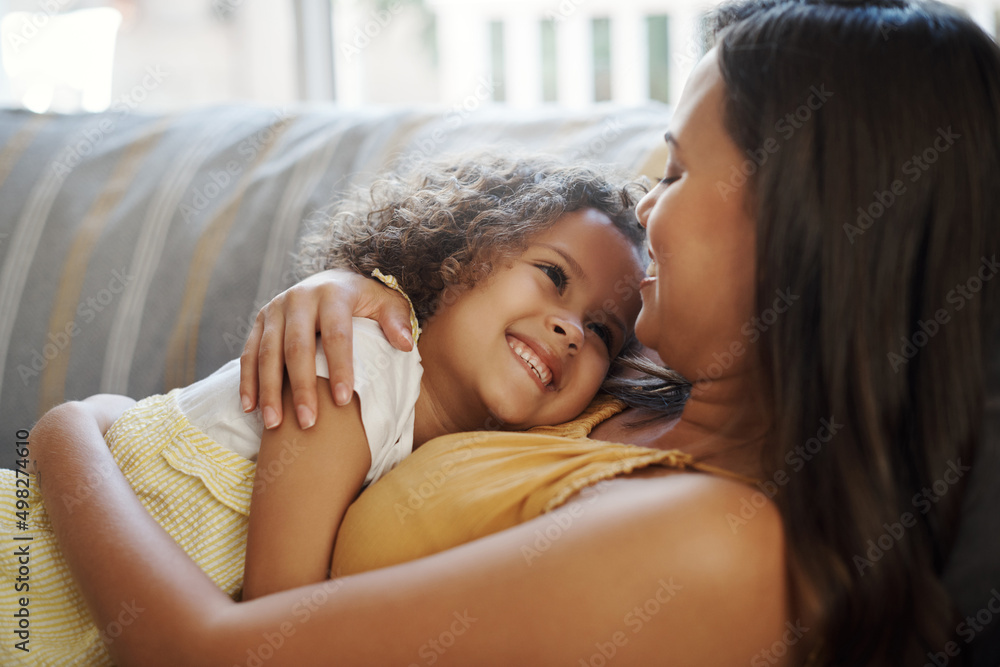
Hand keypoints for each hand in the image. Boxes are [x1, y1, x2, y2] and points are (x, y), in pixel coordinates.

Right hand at [239, 269, 413, 429]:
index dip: (339, 367)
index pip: (336, 334)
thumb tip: (405, 344)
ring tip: (275, 424)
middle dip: (302, 387)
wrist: (331, 281)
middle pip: (297, 347)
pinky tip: (250, 408)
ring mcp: (275, 309)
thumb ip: (397, 321)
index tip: (343, 400)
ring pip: (267, 353)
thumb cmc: (364, 301)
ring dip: (270, 391)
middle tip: (308, 423)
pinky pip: (248, 354)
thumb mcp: (386, 303)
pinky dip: (248, 382)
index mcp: (333, 293)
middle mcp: (299, 298)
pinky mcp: (259, 321)